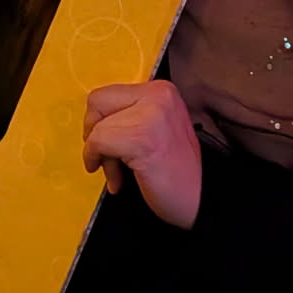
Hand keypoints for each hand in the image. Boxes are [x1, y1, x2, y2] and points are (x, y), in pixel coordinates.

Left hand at [83, 81, 201, 228]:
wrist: (202, 202)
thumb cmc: (174, 172)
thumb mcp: (153, 129)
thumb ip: (128, 116)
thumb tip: (91, 120)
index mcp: (161, 90)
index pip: (106, 95)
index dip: (98, 123)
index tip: (106, 147)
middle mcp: (158, 95)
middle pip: (97, 102)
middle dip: (94, 134)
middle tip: (109, 160)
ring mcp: (152, 114)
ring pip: (97, 126)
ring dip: (100, 155)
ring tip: (117, 175)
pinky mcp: (143, 137)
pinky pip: (99, 142)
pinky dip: (98, 162)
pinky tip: (115, 181)